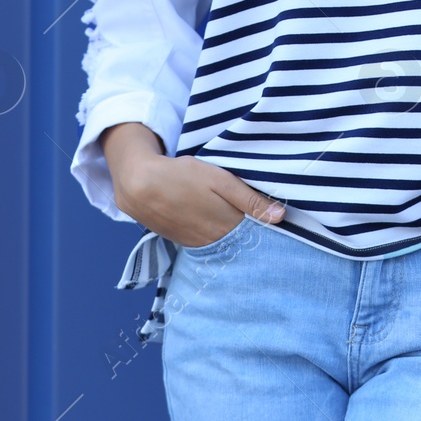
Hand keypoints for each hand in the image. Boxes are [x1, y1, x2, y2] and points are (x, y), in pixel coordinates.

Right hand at [101, 122, 285, 245]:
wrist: (139, 185)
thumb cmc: (181, 176)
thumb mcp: (219, 180)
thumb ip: (250, 199)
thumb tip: (280, 217)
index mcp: (228, 224)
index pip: (259, 234)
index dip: (269, 228)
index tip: (282, 223)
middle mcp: (215, 240)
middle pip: (243, 242)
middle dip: (255, 235)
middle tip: (264, 224)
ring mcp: (199, 244)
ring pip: (226, 244)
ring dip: (236, 237)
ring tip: (239, 222)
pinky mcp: (186, 243)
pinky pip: (210, 244)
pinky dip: (218, 237)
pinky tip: (219, 226)